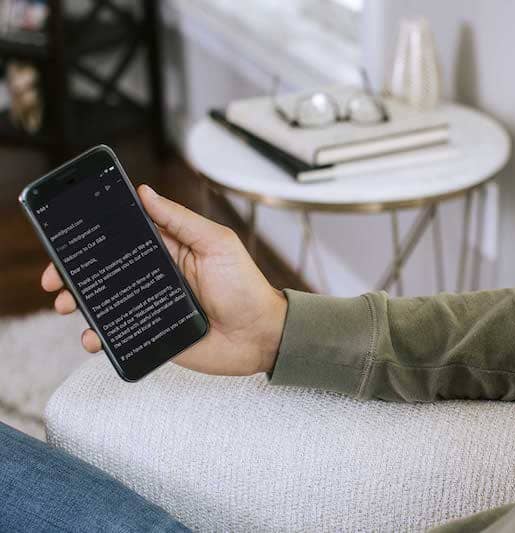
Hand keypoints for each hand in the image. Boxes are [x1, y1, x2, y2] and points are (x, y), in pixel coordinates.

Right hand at [41, 184, 287, 375]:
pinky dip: (100, 336)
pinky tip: (92, 337)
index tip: (67, 238)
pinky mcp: (154, 335)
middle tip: (55, 279)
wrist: (261, 336)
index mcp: (170, 249)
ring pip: (106, 303)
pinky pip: (120, 335)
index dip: (95, 238)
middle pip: (107, 271)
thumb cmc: (246, 287)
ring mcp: (153, 306)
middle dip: (75, 273)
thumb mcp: (217, 244)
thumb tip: (145, 192)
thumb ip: (181, 221)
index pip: (124, 238)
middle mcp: (157, 276)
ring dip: (80, 304)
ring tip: (66, 306)